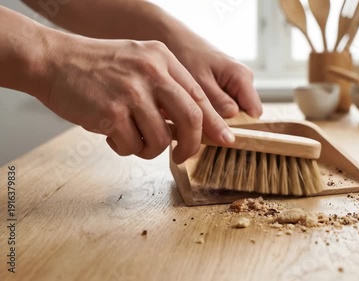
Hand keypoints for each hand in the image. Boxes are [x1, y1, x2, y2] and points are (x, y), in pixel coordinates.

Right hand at [38, 32, 233, 162]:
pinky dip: (125, 148)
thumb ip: (167, 88)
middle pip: (191, 118)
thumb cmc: (99, 68)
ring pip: (161, 139)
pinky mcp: (111, 112)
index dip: (215, 123)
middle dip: (192, 145)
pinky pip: (132, 146)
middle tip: (183, 155)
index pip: (199, 97)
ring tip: (132, 138)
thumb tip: (192, 126)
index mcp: (162, 59)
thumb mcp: (140, 63)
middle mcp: (151, 72)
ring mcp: (131, 92)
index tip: (225, 139)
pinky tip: (112, 135)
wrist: (53, 60)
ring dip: (149, 149)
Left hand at [172, 38, 262, 118]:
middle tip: (202, 125)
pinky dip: (212, 110)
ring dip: (217, 117)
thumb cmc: (186, 54)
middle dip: (226, 123)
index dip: (241, 126)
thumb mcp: (200, 81)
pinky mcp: (226, 86)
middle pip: (245, 114)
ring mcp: (236, 84)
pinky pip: (225, 105)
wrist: (174, 39)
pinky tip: (196, 106)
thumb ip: (217, 102)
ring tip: (196, 113)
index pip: (254, 113)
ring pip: (234, 112)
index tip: (219, 132)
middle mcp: (244, 80)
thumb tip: (233, 120)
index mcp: (242, 77)